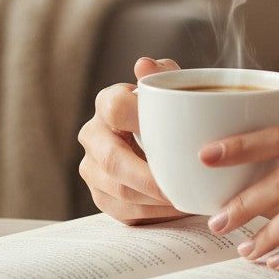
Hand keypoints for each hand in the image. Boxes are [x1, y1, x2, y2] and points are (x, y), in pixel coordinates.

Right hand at [78, 57, 187, 224]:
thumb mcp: (173, 89)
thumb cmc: (170, 113)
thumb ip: (164, 74)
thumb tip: (143, 64)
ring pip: (118, 190)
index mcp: (107, 103)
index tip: (168, 133)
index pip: (115, 108)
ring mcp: (92, 168)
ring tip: (185, 198)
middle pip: (112, 160)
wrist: (163, 141)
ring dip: (154, 199)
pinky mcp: (101, 196)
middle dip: (148, 177)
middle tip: (180, 184)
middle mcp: (93, 135)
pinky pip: (124, 211)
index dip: (139, 120)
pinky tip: (176, 207)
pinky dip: (153, 213)